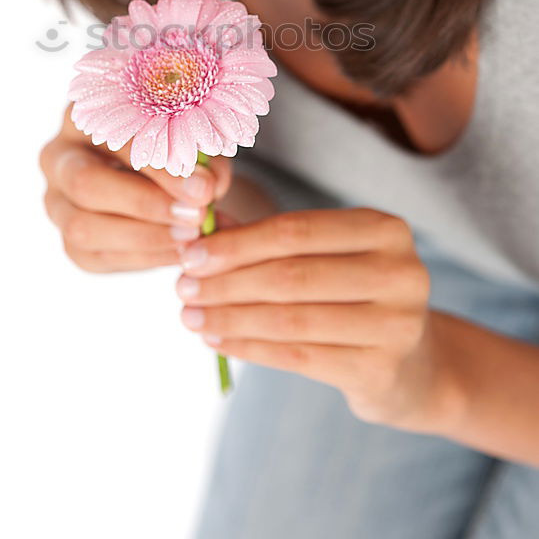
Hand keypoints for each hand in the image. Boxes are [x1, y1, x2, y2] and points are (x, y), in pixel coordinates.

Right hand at [38, 102, 233, 272]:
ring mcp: (57, 203)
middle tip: (197, 216)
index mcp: (84, 116)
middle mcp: (59, 158)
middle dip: (144, 204)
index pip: (114, 139)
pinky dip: (143, 259)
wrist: (157, 175)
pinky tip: (180, 252)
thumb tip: (210, 187)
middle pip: (85, 183)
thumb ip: (200, 158)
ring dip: (144, 237)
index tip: (205, 187)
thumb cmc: (172, 145)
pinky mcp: (70, 243)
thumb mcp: (189, 140)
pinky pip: (97, 257)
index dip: (160, 166)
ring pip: (82, 228)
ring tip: (192, 237)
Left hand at [174, 207, 454, 426]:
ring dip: (230, 318)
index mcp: (386, 229)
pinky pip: (298, 357)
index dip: (238, 242)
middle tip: (182, 288)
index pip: (296, 230)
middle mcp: (401, 272)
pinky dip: (249, 348)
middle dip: (227, 282)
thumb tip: (198, 227)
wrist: (412, 364)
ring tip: (191, 318)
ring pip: (291, 319)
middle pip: (292, 275)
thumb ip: (264, 238)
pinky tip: (218, 342)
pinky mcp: (382, 369)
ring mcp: (398, 324)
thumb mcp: (321, 256)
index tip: (190, 254)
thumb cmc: (351, 294)